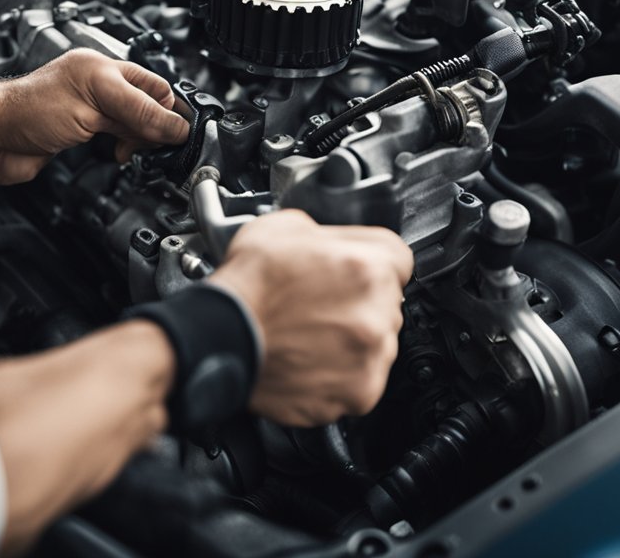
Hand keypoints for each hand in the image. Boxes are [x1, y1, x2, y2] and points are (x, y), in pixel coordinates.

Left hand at [0, 49, 189, 182]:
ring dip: (142, 139)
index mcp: (103, 69)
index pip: (154, 88)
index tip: (177, 136)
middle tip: (155, 146)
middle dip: (156, 127)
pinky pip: (118, 137)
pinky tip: (121, 153)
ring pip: (136, 123)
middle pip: (149, 105)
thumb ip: (136, 115)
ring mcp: (92, 109)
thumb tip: (173, 126)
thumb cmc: (27, 111)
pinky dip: (127, 147)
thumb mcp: (93, 107)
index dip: (169, 112)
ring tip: (133, 150)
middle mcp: (100, 86)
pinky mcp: (83, 131)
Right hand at [210, 210, 413, 426]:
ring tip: (311, 333)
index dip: (371, 261)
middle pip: (387, 302)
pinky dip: (341, 373)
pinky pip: (361, 379)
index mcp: (367, 267)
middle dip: (360, 301)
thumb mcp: (287, 226)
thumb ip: (328, 234)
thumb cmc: (246, 286)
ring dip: (354, 339)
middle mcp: (376, 314)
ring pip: (378, 343)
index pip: (398, 259)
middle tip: (320, 302)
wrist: (220, 337)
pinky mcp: (358, 393)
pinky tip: (311, 358)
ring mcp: (370, 357)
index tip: (355, 271)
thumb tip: (334, 243)